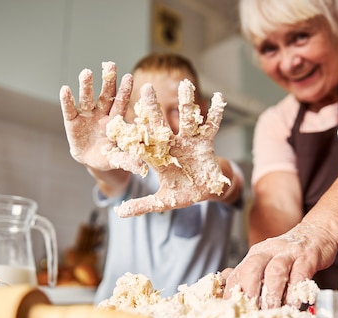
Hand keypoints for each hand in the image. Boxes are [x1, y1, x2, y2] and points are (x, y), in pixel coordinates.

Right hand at [59, 62, 144, 175]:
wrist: (91, 161)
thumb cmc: (108, 157)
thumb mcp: (118, 159)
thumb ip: (128, 160)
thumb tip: (143, 168)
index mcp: (115, 121)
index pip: (120, 103)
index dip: (124, 91)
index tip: (129, 76)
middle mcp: (101, 115)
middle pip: (105, 96)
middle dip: (107, 81)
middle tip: (110, 65)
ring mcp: (86, 116)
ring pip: (87, 99)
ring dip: (86, 86)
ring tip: (86, 72)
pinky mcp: (72, 122)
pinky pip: (69, 109)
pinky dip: (67, 100)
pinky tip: (65, 89)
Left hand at [108, 79, 228, 216]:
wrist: (205, 191)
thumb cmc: (182, 193)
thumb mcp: (162, 201)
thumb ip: (142, 205)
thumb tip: (118, 212)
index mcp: (158, 158)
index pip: (142, 144)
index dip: (131, 135)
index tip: (119, 122)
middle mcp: (172, 145)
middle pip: (162, 124)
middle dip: (154, 108)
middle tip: (146, 88)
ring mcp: (189, 142)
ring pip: (187, 120)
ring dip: (187, 103)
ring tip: (185, 84)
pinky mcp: (206, 143)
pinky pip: (211, 126)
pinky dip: (216, 113)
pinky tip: (219, 97)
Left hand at [223, 222, 336, 308]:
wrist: (317, 234)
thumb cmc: (290, 252)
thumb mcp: (266, 258)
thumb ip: (248, 271)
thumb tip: (224, 282)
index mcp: (256, 254)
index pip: (237, 273)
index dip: (231, 293)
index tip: (231, 310)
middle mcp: (269, 251)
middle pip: (252, 269)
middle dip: (249, 292)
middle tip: (250, 311)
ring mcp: (288, 253)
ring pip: (275, 272)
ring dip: (272, 294)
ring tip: (271, 311)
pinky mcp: (307, 258)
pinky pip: (300, 275)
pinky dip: (295, 291)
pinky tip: (294, 304)